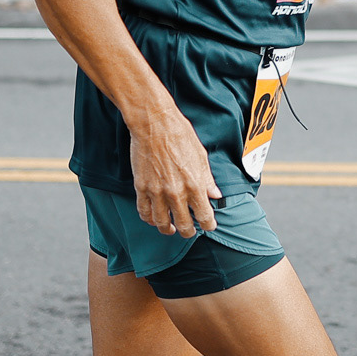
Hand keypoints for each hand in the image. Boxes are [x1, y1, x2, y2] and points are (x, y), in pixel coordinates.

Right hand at [129, 111, 221, 237]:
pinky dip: (149, 218)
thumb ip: (207, 179)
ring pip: (161, 223)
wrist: (154, 123)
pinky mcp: (141, 187)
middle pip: (184, 225)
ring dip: (168, 229)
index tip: (209, 225)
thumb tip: (215, 194)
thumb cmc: (179, 134)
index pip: (205, 216)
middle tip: (190, 231)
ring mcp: (157, 192)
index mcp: (195, 185)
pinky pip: (144, 212)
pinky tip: (154, 218)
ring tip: (171, 228)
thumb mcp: (201, 156)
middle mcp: (176, 192)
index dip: (209, 225)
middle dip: (188, 231)